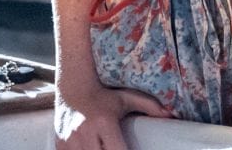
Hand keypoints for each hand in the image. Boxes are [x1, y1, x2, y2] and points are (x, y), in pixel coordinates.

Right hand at [54, 81, 170, 149]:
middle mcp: (85, 133)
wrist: (72, 88)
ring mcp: (70, 141)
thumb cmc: (104, 95)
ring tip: (104, 148)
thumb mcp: (126, 98)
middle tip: (116, 148)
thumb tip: (170, 114)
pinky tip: (92, 149)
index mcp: (104, 122)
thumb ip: (148, 105)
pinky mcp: (60, 145)